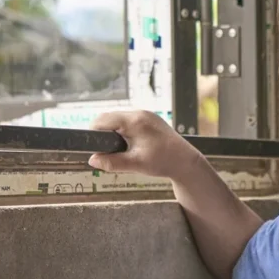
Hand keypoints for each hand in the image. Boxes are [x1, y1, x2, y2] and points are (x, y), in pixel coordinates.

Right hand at [88, 110, 203, 180]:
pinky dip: (124, 130)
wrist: (186, 162)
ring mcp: (146, 114)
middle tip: (104, 151)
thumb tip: (92, 160)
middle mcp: (140, 113)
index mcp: (135, 121)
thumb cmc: (163, 162)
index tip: (92, 146)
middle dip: (103, 132)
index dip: (93, 132)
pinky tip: (128, 144)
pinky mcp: (150, 118)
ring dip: (114, 131)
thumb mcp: (136, 165)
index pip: (103, 120)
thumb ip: (112, 162)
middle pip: (110, 117)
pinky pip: (129, 120)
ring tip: (117, 149)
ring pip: (119, 118)